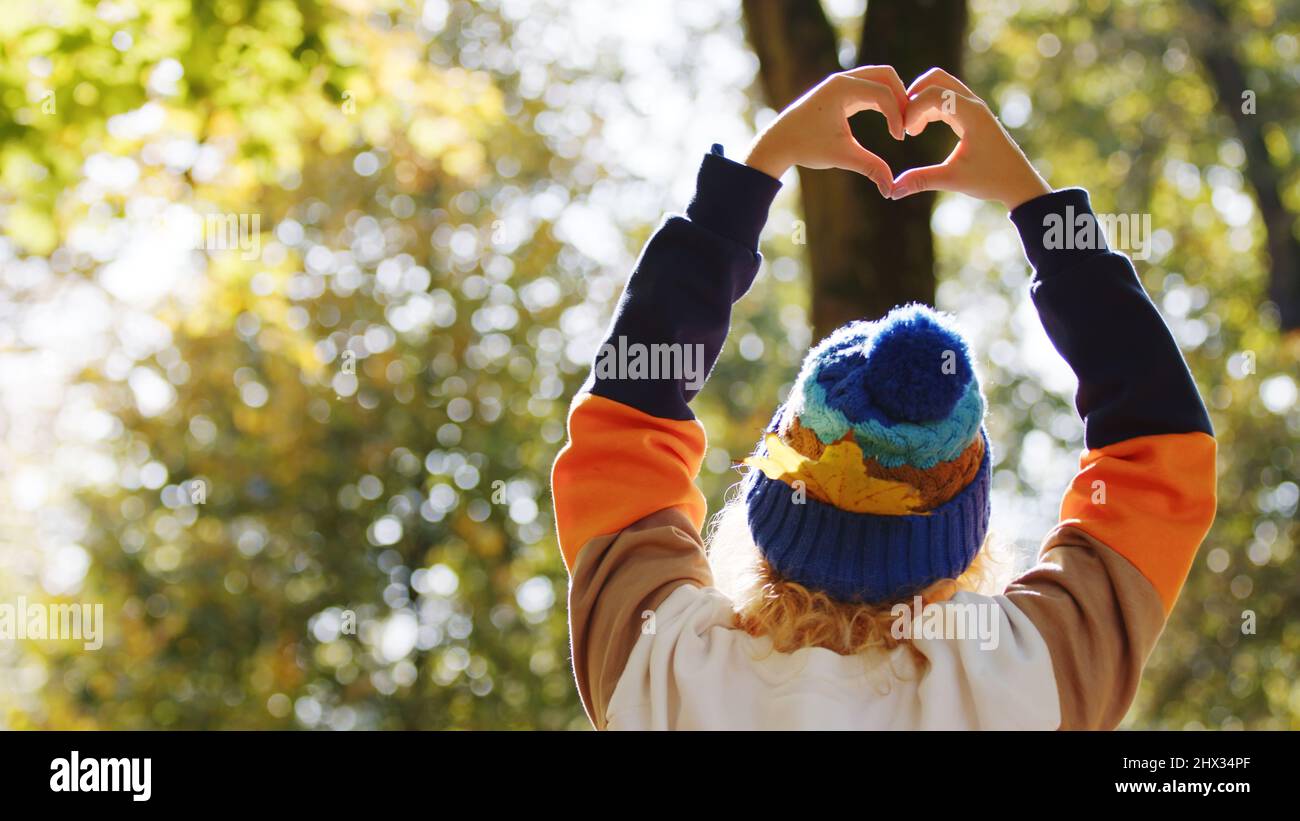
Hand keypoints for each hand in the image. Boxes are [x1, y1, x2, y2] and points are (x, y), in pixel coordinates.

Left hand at [743, 66, 907, 196]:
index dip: (897, 116)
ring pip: (879, 78)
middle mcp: (842, 79)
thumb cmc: (806, 147)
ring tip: (899, 124)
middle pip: (886, 76)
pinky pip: (869, 87)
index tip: (900, 139)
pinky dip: (882, 99)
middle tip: (907, 124)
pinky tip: (888, 120)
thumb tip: (891, 190)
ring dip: (893, 97)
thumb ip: (870, 168)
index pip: (883, 94)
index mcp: (842, 88)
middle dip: (901, 97)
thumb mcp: (841, 156)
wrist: (778, 142)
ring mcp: (840, 82)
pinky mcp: (840, 90)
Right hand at [888, 68, 1050, 209]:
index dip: (912, 109)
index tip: (904, 133)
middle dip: (913, 96)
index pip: (933, 94)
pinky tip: (920, 129)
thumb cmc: (991, 179)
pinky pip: (946, 99)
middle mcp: (973, 104)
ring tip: (911, 129)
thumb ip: (921, 180)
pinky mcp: (972, 114)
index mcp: (971, 114)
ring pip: (940, 86)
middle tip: (903, 122)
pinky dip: (929, 107)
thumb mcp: (953, 180)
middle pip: (936, 79)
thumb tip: (892, 191)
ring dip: (921, 101)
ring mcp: (973, 107)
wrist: (1018, 182)